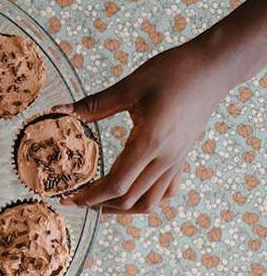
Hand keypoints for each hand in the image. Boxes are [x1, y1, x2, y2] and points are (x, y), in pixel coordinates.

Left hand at [57, 43, 224, 213]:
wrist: (214, 67)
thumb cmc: (175, 71)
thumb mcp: (131, 85)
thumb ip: (94, 104)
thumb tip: (59, 111)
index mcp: (150, 142)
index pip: (116, 184)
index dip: (90, 197)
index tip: (69, 199)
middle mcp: (166, 158)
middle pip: (130, 199)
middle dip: (100, 205)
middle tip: (76, 199)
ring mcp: (176, 160)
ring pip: (150, 202)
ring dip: (123, 208)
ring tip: (100, 203)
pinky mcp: (182, 157)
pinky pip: (166, 190)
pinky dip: (146, 198)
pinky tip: (130, 190)